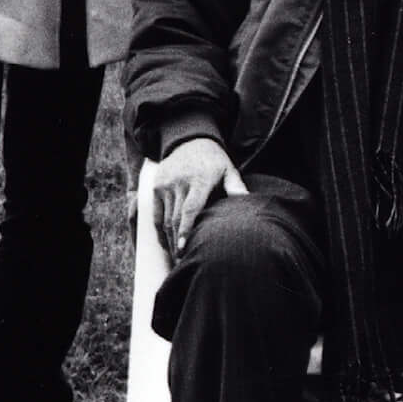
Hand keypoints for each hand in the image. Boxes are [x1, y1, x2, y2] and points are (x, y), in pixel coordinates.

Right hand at [153, 137, 241, 255]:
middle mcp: (179, 183)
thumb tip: (247, 202)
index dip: (186, 231)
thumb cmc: (214, 160)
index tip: (184, 249)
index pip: (190, 210)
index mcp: (199, 180)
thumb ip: (236, 187)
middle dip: (178, 242)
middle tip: (183, 261)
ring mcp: (165, 185)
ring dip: (169, 240)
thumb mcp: (228, 170)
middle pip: (176, 219)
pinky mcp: (156, 186)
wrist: (190, 140)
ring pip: (164, 218)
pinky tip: (166, 243)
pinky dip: (159, 230)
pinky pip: (155, 213)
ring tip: (176, 257)